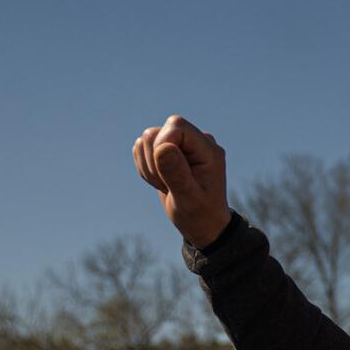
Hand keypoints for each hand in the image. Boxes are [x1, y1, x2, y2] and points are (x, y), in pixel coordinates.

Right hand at [133, 115, 231, 247]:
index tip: (164, 171)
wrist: (202, 224)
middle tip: (166, 185)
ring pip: (146, 139)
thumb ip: (177, 173)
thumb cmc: (201, 214)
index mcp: (207, 149)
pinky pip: (141, 148)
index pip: (176, 125)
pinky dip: (144, 167)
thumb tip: (162, 148)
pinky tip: (160, 182)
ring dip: (148, 166)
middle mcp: (195, 141)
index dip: (162, 144)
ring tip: (165, 185)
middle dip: (153, 160)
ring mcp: (180, 144)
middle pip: (156, 132)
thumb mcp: (189, 199)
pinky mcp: (167, 149)